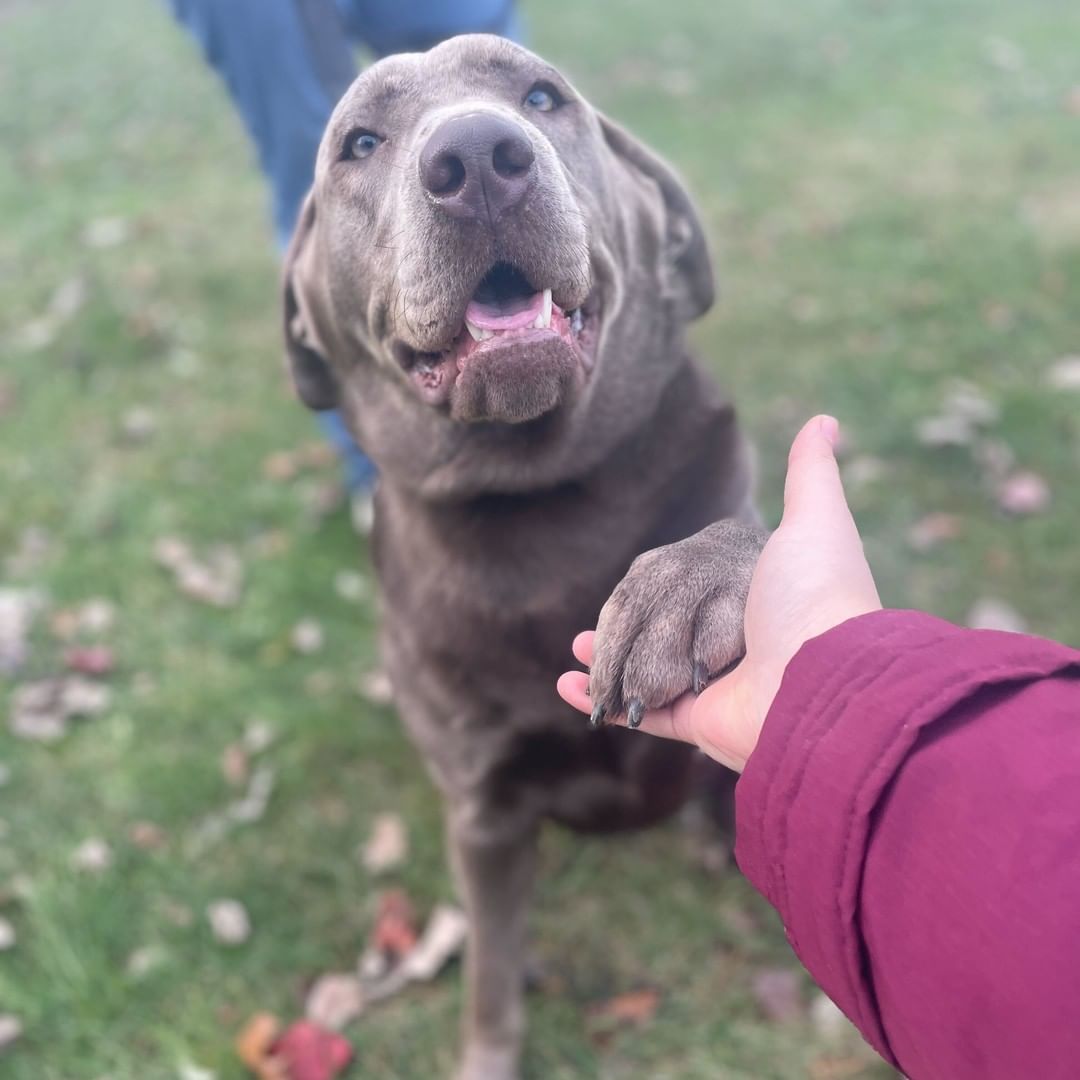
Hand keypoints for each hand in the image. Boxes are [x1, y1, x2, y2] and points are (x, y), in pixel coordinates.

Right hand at [557, 415, 881, 771]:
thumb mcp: (815, 518)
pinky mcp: (699, 720)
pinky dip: (602, 701)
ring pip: (645, 670)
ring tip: (576, 655)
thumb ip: (811, 473)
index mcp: (750, 598)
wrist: (822, 674)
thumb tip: (823, 421)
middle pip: (660, 631)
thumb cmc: (816, 593)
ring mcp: (715, 683)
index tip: (629, 582)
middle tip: (587, 629)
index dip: (656, 587)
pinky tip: (570, 686)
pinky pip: (642, 710)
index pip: (687, 587)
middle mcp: (733, 642)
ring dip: (606, 662)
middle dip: (622, 630)